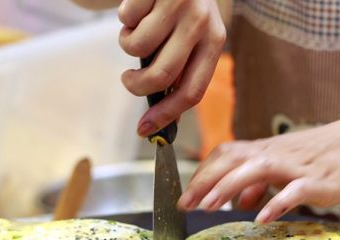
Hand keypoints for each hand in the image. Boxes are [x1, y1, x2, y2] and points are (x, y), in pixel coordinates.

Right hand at [118, 0, 225, 135]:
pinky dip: (124, 18)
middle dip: (136, 85)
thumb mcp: (192, 37)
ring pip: (137, 45)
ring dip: (127, 43)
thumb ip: (180, 71)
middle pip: (161, 74)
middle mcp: (201, 23)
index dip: (166, 114)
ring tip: (136, 30)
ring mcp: (178, 3)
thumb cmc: (182, 10)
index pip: (192, 90)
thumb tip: (162, 119)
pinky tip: (138, 7)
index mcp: (214, 42)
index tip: (144, 128)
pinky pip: (126, 18)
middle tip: (128, 80)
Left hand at [178, 105, 339, 222]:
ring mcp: (297, 166)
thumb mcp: (289, 167)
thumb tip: (239, 203)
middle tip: (185, 203)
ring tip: (209, 206)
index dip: (202, 173)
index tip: (184, 195)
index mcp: (267, 150)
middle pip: (232, 159)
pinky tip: (263, 218)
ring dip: (229, 186)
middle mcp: (277, 154)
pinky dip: (277, 203)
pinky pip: (294, 190)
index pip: (225, 154)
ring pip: (256, 169)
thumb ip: (262, 184)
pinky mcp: (320, 180)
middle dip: (205, 181)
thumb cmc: (327, 153)